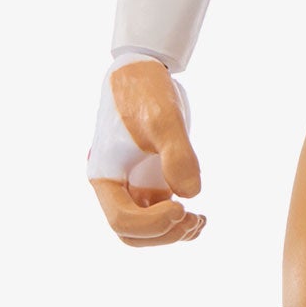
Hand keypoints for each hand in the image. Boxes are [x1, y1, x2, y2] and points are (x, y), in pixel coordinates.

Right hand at [88, 56, 204, 245]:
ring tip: (200, 222)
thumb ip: (177, 155)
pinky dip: (179, 223)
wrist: (145, 71)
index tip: (181, 206)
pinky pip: (160, 215)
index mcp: (105, 175)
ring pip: (146, 229)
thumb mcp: (163, 118)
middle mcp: (115, 185)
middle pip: (131, 233)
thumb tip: (191, 194)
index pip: (121, 219)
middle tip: (193, 219)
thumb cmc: (145, 91)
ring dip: (172, 233)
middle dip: (162, 234)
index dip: (152, 223)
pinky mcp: (151, 180)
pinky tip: (200, 217)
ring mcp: (133, 184)